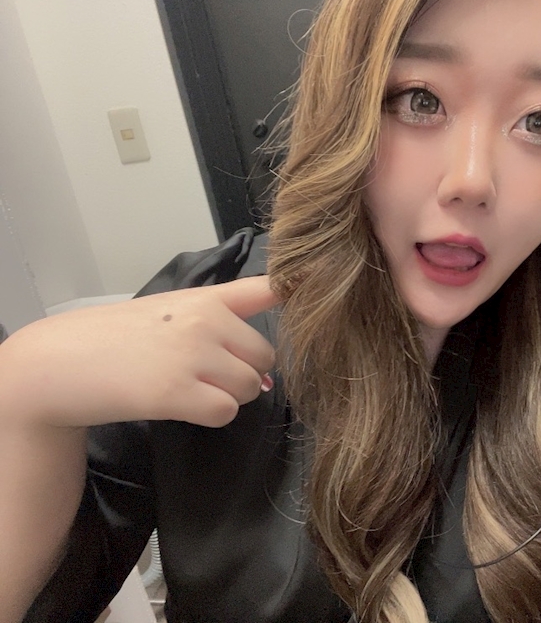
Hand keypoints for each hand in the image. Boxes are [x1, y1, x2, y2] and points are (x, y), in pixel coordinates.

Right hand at [0, 276, 278, 428]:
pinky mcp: (177, 391)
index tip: (318, 283)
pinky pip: (225, 412)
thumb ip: (222, 328)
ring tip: (190, 388)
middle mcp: (206, 321)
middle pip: (265, 356)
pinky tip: (183, 405)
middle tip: (208, 375)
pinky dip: (211, 415)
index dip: (297, 289)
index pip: (266, 288)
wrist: (62, 360)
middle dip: (245, 371)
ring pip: (248, 386)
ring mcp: (193, 355)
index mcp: (207, 298)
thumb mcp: (173, 312)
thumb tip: (266, 375)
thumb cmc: (119, 336)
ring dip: (228, 396)